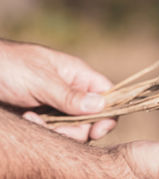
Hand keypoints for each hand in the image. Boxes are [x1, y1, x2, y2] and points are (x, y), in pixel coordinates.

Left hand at [0, 40, 115, 141]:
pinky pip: (54, 132)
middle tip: (58, 128)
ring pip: (73, 128)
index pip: (107, 95)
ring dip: (56, 131)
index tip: (98, 130)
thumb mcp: (41, 80)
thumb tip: (102, 106)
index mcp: (78, 75)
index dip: (108, 113)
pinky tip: (28, 120)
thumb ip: (70, 96)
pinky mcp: (42, 117)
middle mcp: (72, 91)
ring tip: (33, 119)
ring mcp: (57, 106)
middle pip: (92, 117)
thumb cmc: (10, 66)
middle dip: (77, 128)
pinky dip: (43, 131)